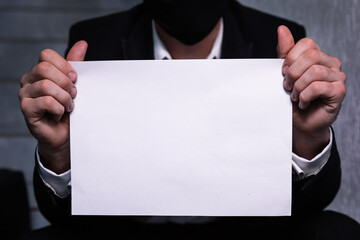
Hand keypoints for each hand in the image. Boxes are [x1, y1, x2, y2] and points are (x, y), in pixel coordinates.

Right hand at [19, 41, 87, 172]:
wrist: (66, 134)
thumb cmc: (69, 109)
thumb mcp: (75, 84)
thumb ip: (76, 64)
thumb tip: (82, 44)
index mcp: (40, 72)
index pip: (46, 55)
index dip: (64, 66)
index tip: (75, 79)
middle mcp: (29, 80)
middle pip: (45, 68)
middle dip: (65, 82)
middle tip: (74, 95)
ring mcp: (25, 94)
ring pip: (46, 86)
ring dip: (64, 98)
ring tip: (69, 106)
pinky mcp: (27, 109)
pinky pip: (45, 101)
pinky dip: (59, 108)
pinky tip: (60, 113)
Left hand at [277, 26, 345, 158]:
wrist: (300, 122)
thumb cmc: (294, 99)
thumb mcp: (285, 74)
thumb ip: (285, 53)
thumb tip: (282, 30)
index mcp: (318, 57)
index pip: (306, 44)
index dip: (290, 58)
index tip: (283, 73)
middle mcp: (331, 64)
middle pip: (311, 56)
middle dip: (293, 73)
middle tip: (287, 87)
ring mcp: (337, 77)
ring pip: (314, 72)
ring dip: (298, 87)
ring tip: (295, 96)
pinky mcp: (338, 92)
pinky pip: (318, 87)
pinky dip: (305, 96)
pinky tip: (303, 103)